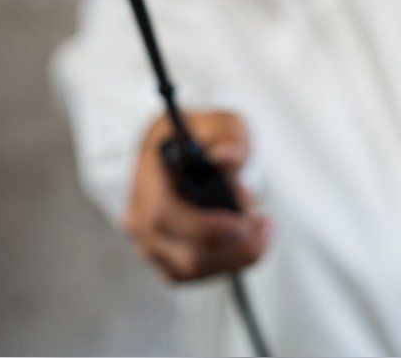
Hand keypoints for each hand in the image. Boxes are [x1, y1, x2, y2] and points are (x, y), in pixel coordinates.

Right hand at [124, 110, 271, 281]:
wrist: (180, 151)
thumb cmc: (201, 136)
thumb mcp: (219, 123)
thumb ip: (228, 137)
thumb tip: (227, 158)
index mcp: (146, 179)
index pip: (164, 216)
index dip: (204, 228)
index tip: (243, 223)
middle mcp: (138, 217)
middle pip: (184, 254)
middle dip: (233, 245)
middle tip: (262, 220)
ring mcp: (148, 244)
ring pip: (192, 270)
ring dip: (235, 255)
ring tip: (259, 222)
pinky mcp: (164, 260)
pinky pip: (196, 276)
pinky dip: (228, 263)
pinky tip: (250, 240)